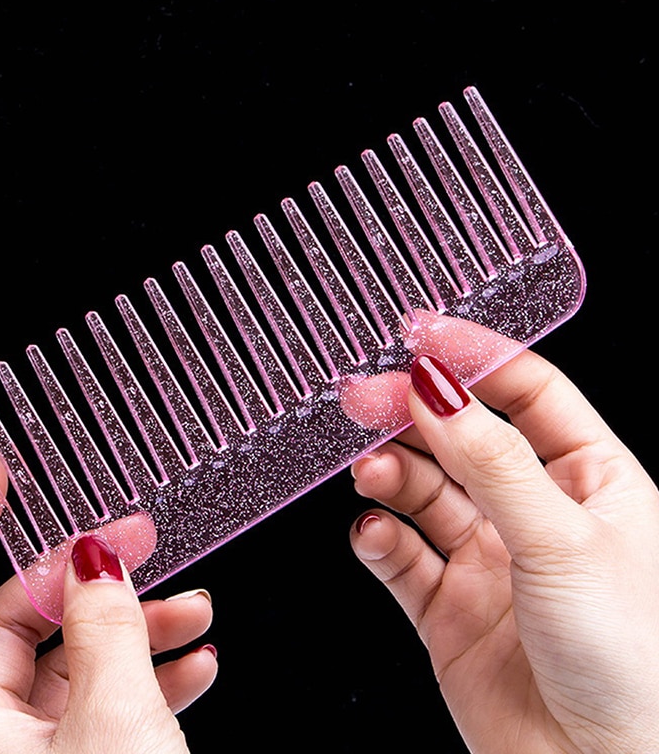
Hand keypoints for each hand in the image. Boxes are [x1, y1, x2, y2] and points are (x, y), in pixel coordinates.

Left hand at [0, 455, 216, 753]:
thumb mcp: (114, 720)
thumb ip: (103, 628)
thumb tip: (94, 557)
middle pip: (12, 620)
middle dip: (86, 575)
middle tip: (139, 541)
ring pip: (67, 660)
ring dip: (135, 628)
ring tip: (194, 612)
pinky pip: (98, 701)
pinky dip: (147, 676)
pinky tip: (193, 663)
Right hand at [350, 348, 658, 752]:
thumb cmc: (633, 666)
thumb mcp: (563, 539)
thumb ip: (491, 459)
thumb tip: (439, 386)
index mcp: (590, 480)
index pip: (527, 391)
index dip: (474, 357)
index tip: (419, 333)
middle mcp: (535, 512)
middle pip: (461, 436)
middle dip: (413, 413)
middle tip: (366, 396)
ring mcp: (489, 558)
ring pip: (424, 491)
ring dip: (391, 474)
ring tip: (370, 472)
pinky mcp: (448, 605)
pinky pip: (399, 555)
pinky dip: (378, 538)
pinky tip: (371, 532)